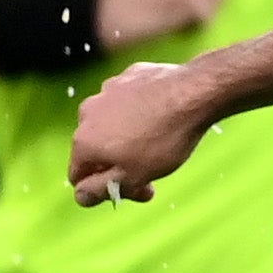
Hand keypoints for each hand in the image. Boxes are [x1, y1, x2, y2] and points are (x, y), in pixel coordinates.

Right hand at [65, 59, 213, 206]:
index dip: (104, 190)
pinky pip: (130, 102)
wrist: (193, 93)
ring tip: (161, 141)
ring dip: (130, 138)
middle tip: (152, 173)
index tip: (135, 190)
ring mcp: (107, 91)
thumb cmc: (164, 138)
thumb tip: (80, 196)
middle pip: (97, 149)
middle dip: (121, 165)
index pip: (79, 175)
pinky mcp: (128, 76)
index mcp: (84, 141)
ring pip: (113, 124)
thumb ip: (102, 189)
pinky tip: (164, 116)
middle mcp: (87, 113)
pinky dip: (142, 113)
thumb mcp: (134, 176)